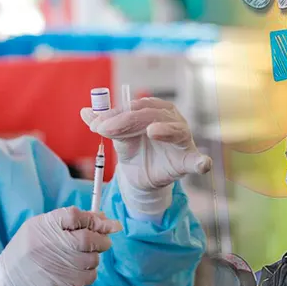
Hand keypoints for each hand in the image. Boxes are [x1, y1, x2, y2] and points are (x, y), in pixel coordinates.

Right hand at [0, 207, 122, 285]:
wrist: (8, 285)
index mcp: (44, 225)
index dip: (94, 219)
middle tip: (104, 241)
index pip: (75, 215)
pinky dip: (90, 272)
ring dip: (94, 257)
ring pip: (92, 258)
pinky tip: (78, 271)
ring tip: (83, 257)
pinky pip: (90, 275)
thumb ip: (68, 222)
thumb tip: (102, 218)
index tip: (106, 222)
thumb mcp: (38, 229)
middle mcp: (51, 243)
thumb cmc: (26, 253)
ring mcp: (58, 264)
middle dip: (102, 238)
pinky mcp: (64, 283)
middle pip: (88, 237)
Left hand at [82, 98, 211, 216]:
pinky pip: (197, 161)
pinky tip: (202, 164)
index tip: (97, 125)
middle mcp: (173, 120)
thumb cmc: (134, 151)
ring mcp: (183, 140)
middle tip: (106, 130)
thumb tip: (84, 112)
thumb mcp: (117, 137)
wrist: (141, 178)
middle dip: (128, 122)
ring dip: (166, 130)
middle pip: (153, 116)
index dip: (117, 114)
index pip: (137, 107)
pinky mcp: (188, 161)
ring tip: (152, 131)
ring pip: (177, 131)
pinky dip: (201, 162)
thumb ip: (104, 124)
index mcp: (156, 110)